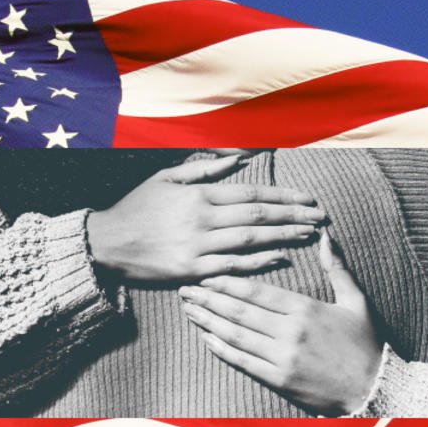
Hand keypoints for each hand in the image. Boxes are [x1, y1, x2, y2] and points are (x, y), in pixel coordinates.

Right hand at [86, 154, 325, 281]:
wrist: (106, 243)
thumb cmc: (138, 208)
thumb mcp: (168, 177)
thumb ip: (206, 167)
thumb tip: (241, 156)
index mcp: (199, 195)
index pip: (252, 194)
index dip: (284, 197)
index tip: (308, 199)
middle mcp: (202, 219)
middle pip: (258, 217)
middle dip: (294, 216)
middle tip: (321, 218)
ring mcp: (198, 246)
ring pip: (251, 241)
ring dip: (284, 237)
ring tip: (310, 235)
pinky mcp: (191, 270)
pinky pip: (232, 267)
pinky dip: (259, 263)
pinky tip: (281, 259)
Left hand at [179, 232, 382, 415]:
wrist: (374, 388)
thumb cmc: (365, 343)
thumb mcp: (356, 301)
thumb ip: (337, 268)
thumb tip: (325, 235)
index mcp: (305, 309)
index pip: (257, 291)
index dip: (228, 282)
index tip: (207, 276)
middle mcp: (290, 332)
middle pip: (240, 311)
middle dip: (209, 299)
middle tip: (185, 290)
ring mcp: (282, 357)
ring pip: (236, 335)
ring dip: (208, 321)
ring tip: (189, 311)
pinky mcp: (279, 380)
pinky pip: (243, 362)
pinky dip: (221, 349)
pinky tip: (206, 338)